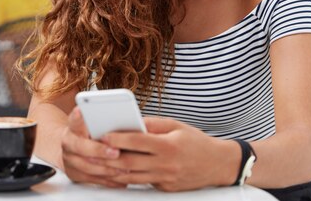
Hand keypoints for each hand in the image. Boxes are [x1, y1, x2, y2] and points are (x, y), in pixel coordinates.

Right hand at [61, 106, 126, 187]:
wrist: (72, 149)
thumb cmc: (88, 134)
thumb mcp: (91, 124)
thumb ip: (102, 122)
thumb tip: (128, 121)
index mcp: (73, 127)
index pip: (74, 120)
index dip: (77, 117)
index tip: (81, 111)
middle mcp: (69, 142)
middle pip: (81, 147)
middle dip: (99, 150)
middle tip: (116, 152)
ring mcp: (70, 160)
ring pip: (88, 167)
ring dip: (107, 169)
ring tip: (125, 169)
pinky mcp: (75, 174)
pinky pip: (93, 180)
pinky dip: (108, 180)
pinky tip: (121, 179)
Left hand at [100, 117, 238, 190]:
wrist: (218, 164)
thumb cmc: (196, 141)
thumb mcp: (176, 125)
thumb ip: (152, 124)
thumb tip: (131, 121)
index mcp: (168, 146)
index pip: (137, 142)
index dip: (118, 139)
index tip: (103, 136)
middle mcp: (166, 165)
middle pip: (130, 162)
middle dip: (109, 157)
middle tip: (93, 152)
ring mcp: (165, 179)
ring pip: (133, 177)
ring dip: (113, 171)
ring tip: (98, 163)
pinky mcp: (165, 188)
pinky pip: (142, 182)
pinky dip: (128, 177)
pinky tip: (116, 171)